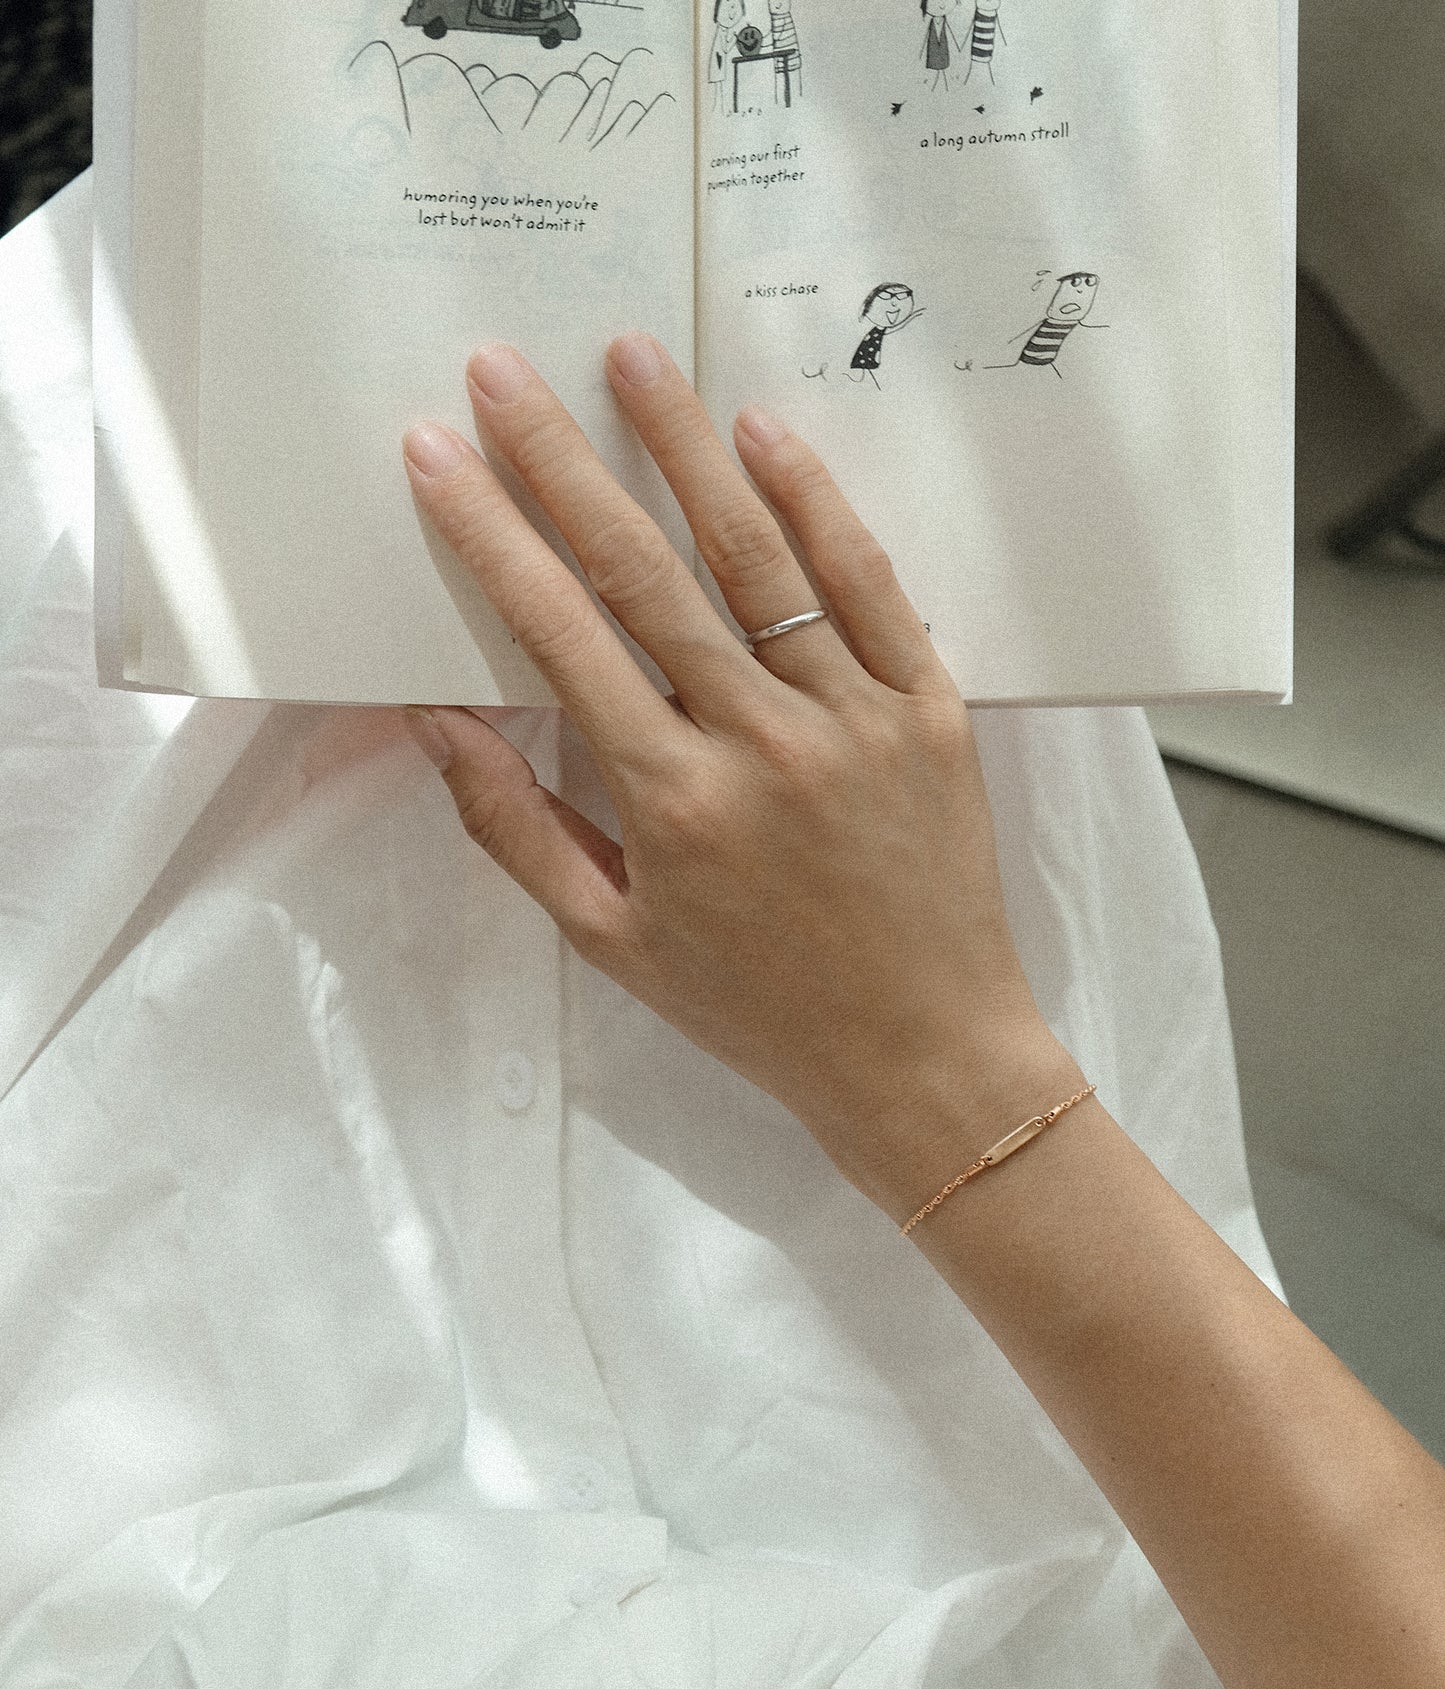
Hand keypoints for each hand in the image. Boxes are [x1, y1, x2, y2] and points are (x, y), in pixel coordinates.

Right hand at [399, 334, 1073, 1209]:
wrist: (923, 1053)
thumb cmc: (755, 1007)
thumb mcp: (614, 944)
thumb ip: (518, 830)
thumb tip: (433, 722)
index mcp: (670, 801)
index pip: (560, 635)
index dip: (490, 535)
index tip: (436, 452)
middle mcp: (759, 741)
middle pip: (645, 571)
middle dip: (562, 460)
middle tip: (503, 368)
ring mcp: (853, 715)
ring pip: (758, 555)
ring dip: (686, 445)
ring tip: (631, 354)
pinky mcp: (930, 708)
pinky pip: (869, 584)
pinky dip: (817, 504)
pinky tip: (765, 433)